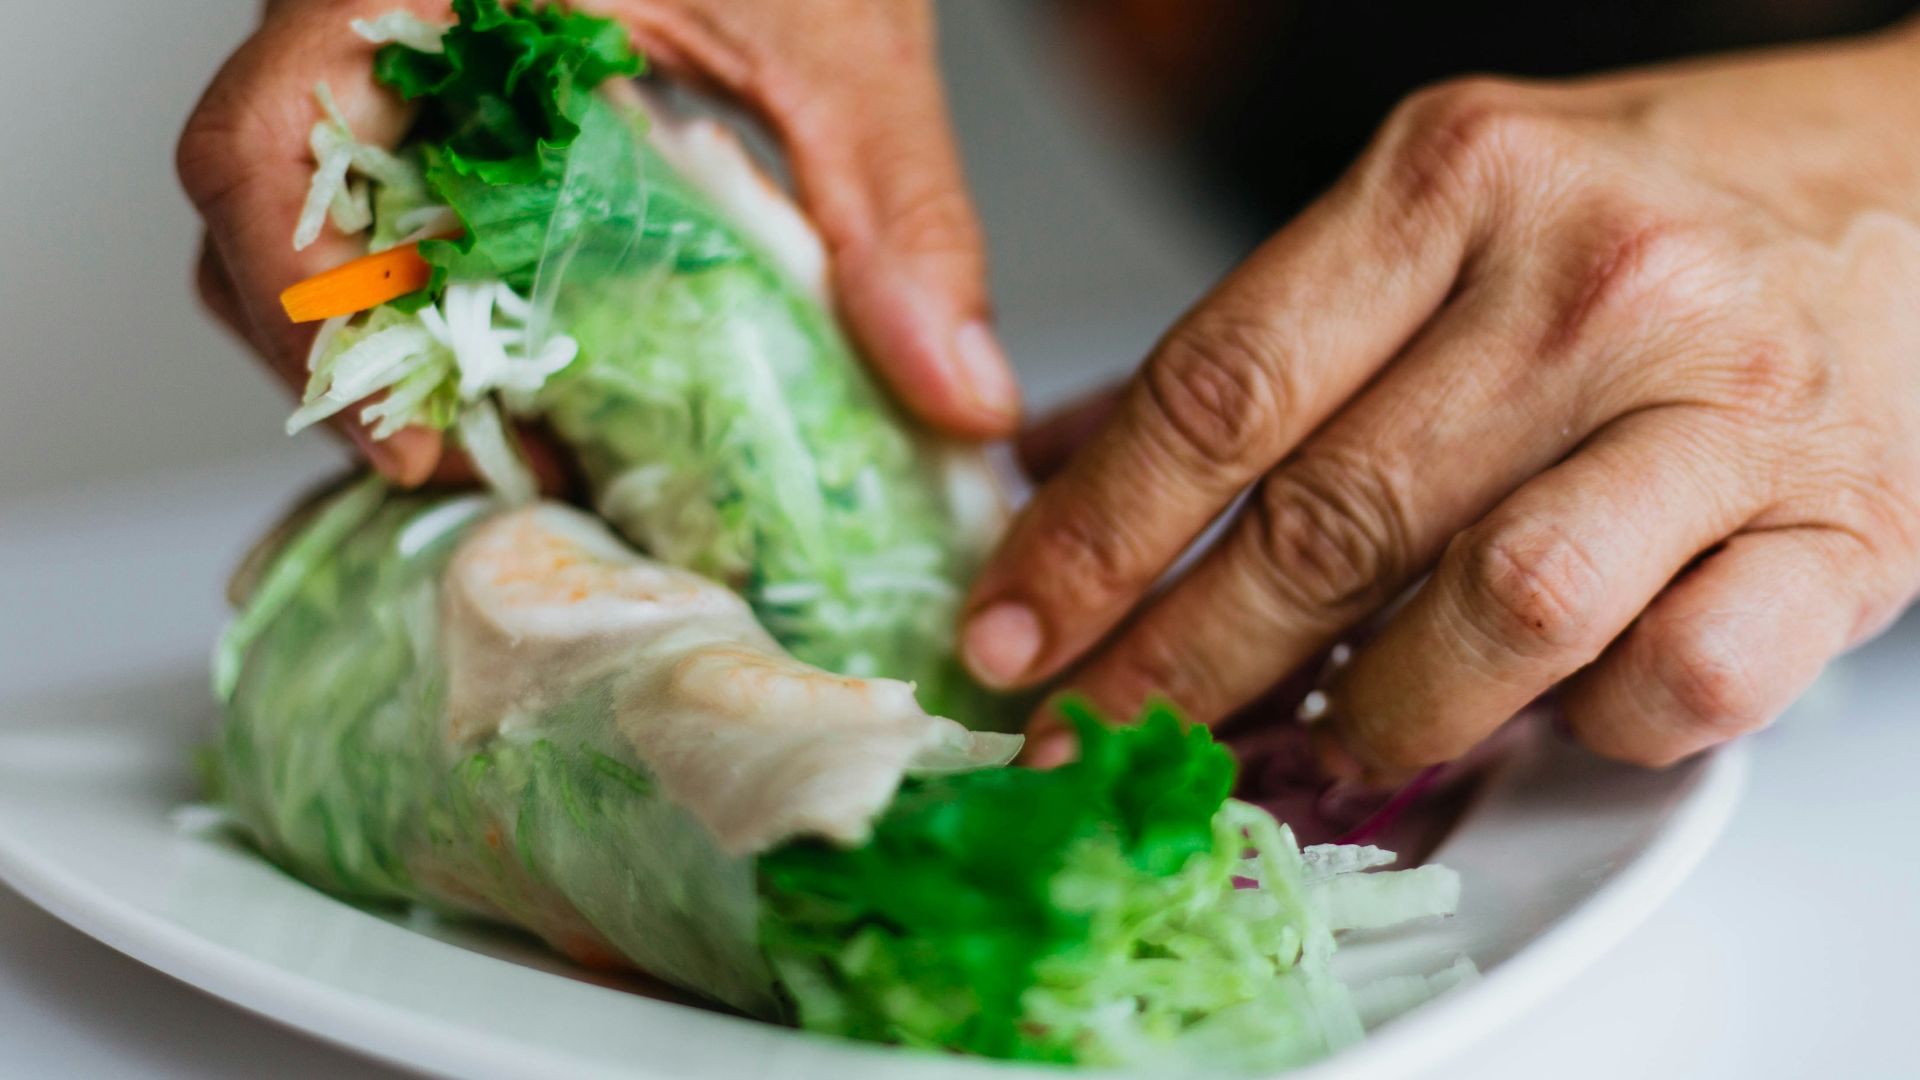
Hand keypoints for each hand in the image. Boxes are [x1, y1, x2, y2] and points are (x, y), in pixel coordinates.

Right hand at [178, 0, 1016, 484]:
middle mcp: (375, 12)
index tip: (411, 432)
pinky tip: (544, 360)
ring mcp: (401, 48)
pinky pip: (402, 199)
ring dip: (406, 340)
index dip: (304, 306)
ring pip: (324, 216)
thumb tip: (956, 390)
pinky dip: (454, 294)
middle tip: (485, 463)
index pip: (258, 143)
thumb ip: (892, 213)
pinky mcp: (452, 82)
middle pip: (268, 212)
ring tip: (523, 436)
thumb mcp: (840, 45)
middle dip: (364, 362)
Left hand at [963, 25, 1919, 774]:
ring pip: (1495, 614)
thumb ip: (1258, 347)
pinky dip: (1591, 727)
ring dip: (1379, 714)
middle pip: (1326, 521)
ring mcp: (1723, 403)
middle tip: (1096, 743)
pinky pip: (1682, 679)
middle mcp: (1584, 281)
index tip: (1009, 639)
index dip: (1090, 541)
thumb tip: (1059, 470)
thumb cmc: (1655, 213)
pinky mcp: (1846, 526)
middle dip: (1178, 666)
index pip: (1217, 393)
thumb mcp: (1438, 218)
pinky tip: (1548, 712)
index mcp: (1451, 185)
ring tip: (1323, 744)